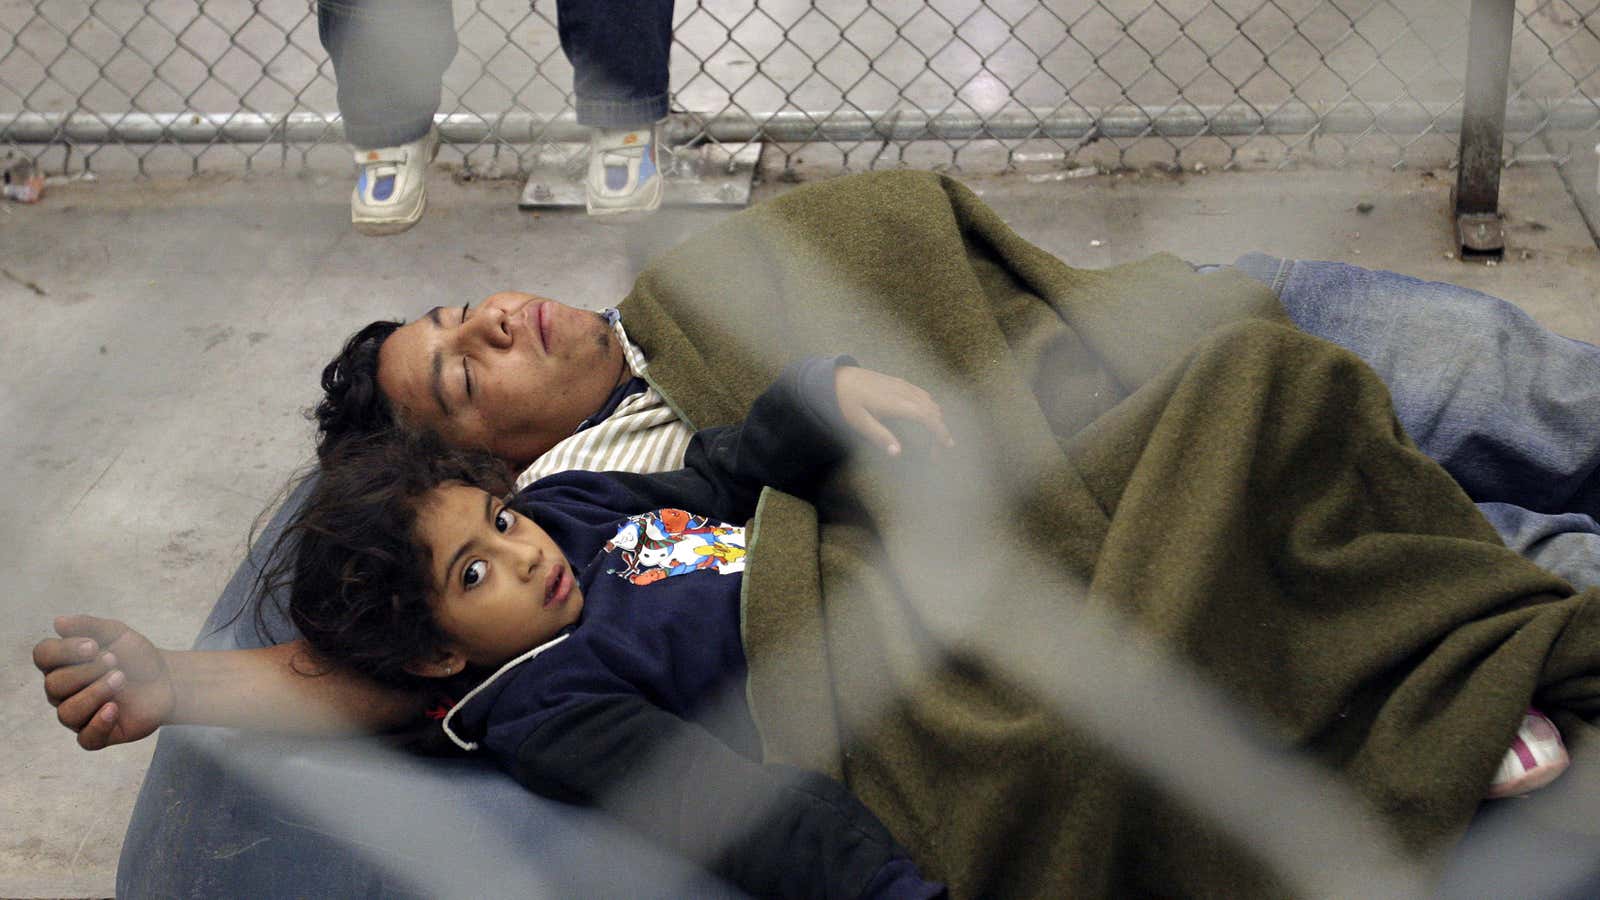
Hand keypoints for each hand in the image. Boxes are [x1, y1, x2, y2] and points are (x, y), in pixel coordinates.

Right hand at [34, 614, 174, 749]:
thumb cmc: (135, 656)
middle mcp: (64, 692)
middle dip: (86, 671)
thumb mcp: (117, 634)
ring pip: (67, 713)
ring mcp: (79, 715)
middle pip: (54, 685)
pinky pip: (86, 739)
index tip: (93, 645)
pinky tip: (114, 708)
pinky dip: (98, 724)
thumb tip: (58, 622)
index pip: (43, 656)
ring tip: (120, 678)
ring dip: (95, 693)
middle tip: (114, 661)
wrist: (166, 679)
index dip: (64, 650)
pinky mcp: (97, 734)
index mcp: (63, 664)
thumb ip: (89, 626)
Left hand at [834, 366, 955, 456]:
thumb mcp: (858, 421)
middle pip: (932, 410)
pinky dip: (930, 408)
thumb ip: (879, 436)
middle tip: (936, 452)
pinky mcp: (899, 382)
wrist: (837, 376)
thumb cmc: (845, 401)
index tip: (946, 445)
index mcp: (894, 402)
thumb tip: (898, 453)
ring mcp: (902, 385)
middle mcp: (903, 391)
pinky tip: (925, 419)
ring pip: (929, 401)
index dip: (939, 431)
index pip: (926, 416)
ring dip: (935, 420)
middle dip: (939, 430)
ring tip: (933, 439)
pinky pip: (922, 394)